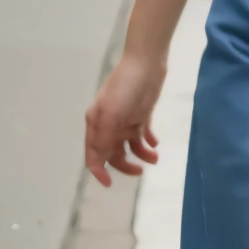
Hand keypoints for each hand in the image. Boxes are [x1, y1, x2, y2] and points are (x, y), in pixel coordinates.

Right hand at [85, 50, 166, 186]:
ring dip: (141, 155)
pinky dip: (149, 142)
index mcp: (96, 123)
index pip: (93, 154)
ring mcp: (125, 119)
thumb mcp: (111, 115)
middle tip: (140, 171)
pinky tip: (155, 143)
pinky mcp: (141, 114)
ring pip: (130, 146)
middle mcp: (109, 124)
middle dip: (125, 165)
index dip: (99, 171)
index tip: (109, 184)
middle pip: (113, 153)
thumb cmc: (125, 88)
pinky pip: (143, 135)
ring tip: (154, 156)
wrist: (146, 64)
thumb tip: (101, 161)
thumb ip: (104, 139)